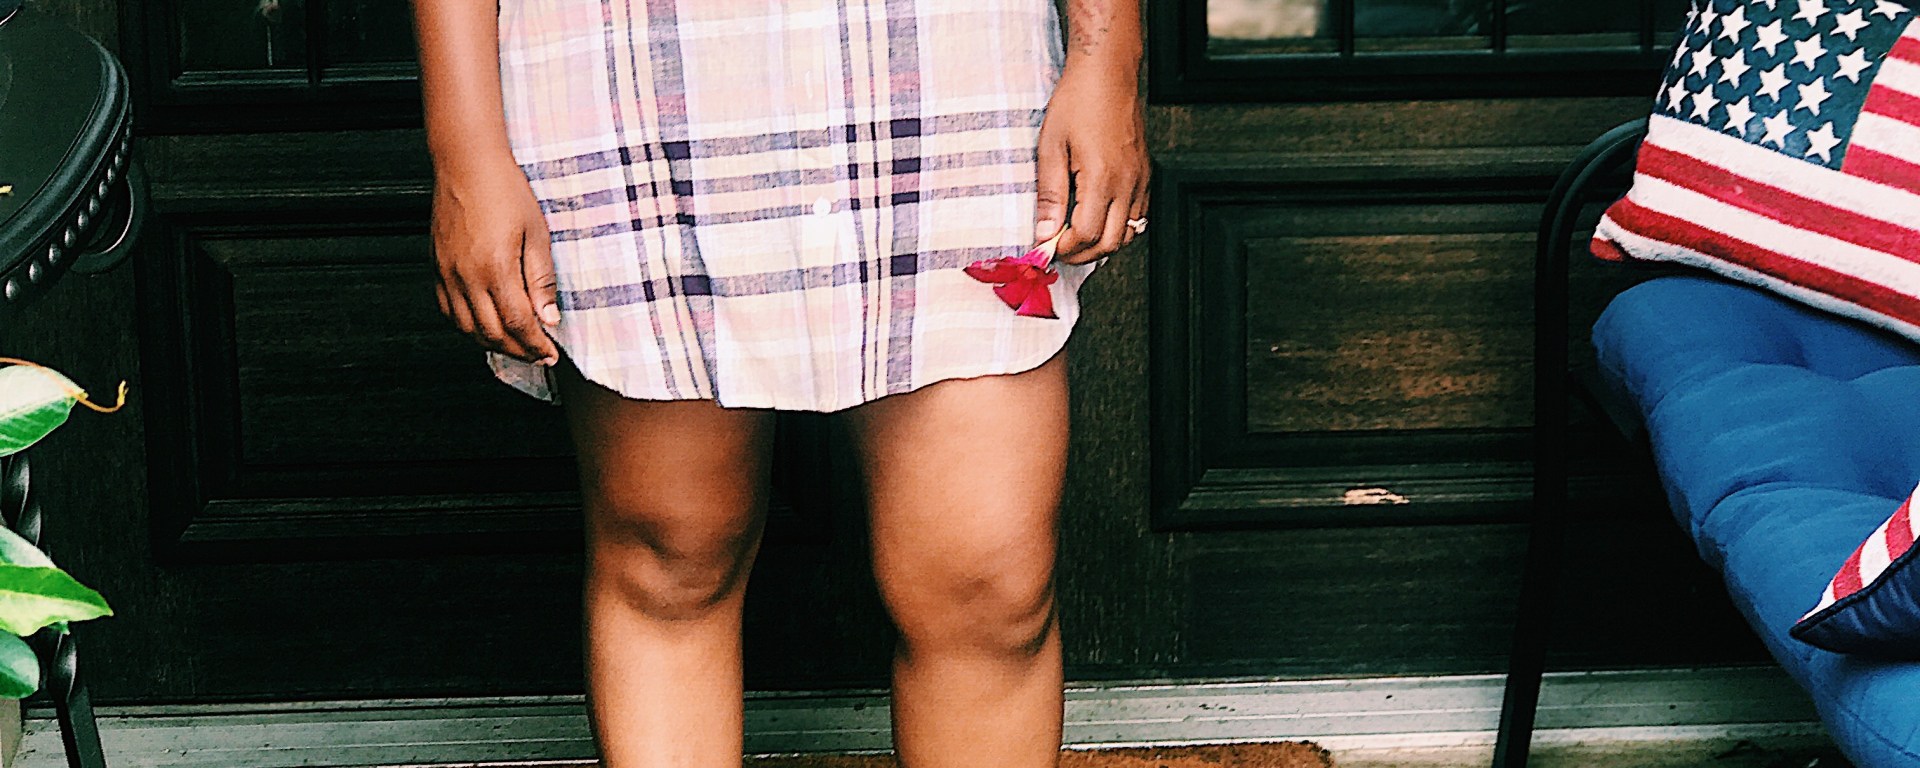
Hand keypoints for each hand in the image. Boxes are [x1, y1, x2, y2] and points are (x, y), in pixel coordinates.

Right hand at [428, 155, 560, 365]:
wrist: (467, 162)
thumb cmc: (503, 189)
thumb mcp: (537, 233)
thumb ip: (541, 279)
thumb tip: (548, 317)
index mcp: (495, 268)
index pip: (517, 324)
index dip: (535, 345)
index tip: (550, 354)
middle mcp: (466, 276)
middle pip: (492, 333)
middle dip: (518, 351)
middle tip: (537, 355)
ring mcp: (447, 273)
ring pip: (467, 328)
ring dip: (493, 344)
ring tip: (515, 346)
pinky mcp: (437, 267)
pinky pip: (448, 311)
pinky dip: (467, 327)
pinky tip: (484, 326)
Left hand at [1033, 64, 1148, 264]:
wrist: (1107, 73)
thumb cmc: (1078, 101)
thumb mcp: (1050, 147)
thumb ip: (1049, 194)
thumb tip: (1044, 231)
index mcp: (1102, 177)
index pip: (1086, 234)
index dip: (1063, 247)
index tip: (1045, 247)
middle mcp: (1127, 183)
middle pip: (1110, 242)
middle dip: (1081, 254)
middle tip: (1057, 249)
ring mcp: (1140, 179)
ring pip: (1129, 234)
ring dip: (1101, 244)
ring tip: (1075, 238)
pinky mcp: (1145, 173)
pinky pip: (1139, 215)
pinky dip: (1119, 227)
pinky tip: (1098, 219)